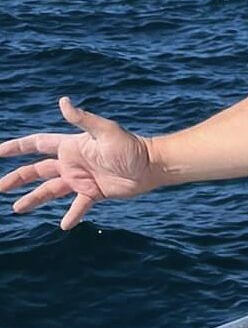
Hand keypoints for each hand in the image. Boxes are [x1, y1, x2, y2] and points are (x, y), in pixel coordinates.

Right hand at [0, 97, 156, 229]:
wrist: (151, 166)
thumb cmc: (130, 146)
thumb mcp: (106, 131)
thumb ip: (83, 119)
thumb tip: (62, 101)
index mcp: (70, 146)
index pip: (36, 145)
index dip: (16, 148)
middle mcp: (71, 163)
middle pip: (37, 171)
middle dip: (17, 178)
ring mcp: (81, 180)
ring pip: (51, 191)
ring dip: (34, 199)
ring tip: (16, 209)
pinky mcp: (95, 194)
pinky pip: (79, 206)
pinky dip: (72, 215)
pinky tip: (63, 226)